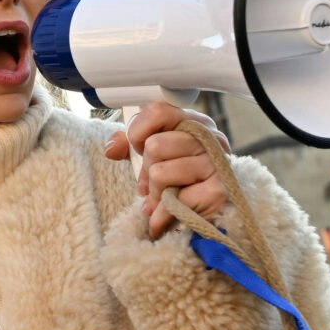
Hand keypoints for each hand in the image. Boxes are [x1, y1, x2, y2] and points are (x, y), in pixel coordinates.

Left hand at [103, 100, 231, 236]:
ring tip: (162, 199)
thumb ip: (129, 145)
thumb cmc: (182, 180)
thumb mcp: (154, 156)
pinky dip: (162, 214)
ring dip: (154, 194)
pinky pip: (173, 201)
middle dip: (146, 171)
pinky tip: (164, 217)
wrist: (212, 215)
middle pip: (155, 146)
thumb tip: (112, 148)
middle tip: (152, 184)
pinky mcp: (218, 191)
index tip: (141, 148)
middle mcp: (210, 137)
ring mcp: (216, 163)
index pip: (157, 111)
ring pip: (160, 173)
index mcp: (193, 122)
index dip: (139, 133)